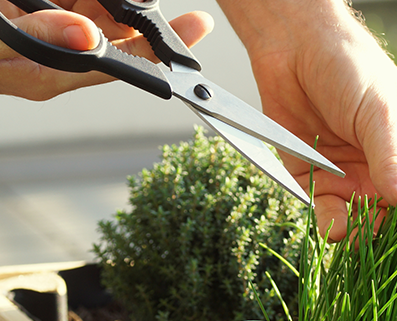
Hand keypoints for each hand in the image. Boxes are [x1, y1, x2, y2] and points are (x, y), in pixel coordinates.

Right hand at [0, 1, 212, 99]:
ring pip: (102, 17)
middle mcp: (59, 57)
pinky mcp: (42, 13)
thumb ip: (36, 37)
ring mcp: (51, 34)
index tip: (196, 32)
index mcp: (52, 74)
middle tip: (191, 15)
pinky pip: (79, 3)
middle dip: (153, 23)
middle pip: (121, 42)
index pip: (121, 66)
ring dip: (124, 3)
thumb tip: (87, 38)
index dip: (162, 52)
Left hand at [219, 0, 396, 242]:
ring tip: (359, 235)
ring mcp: (354, 181)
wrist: (294, 50)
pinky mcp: (319, 184)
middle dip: (396, 236)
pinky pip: (329, 215)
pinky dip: (333, 226)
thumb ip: (391, 162)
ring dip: (364, 236)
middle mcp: (387, 174)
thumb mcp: (378, 114)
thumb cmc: (351, 70)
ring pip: (365, 225)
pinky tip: (336, 228)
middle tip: (390, 246)